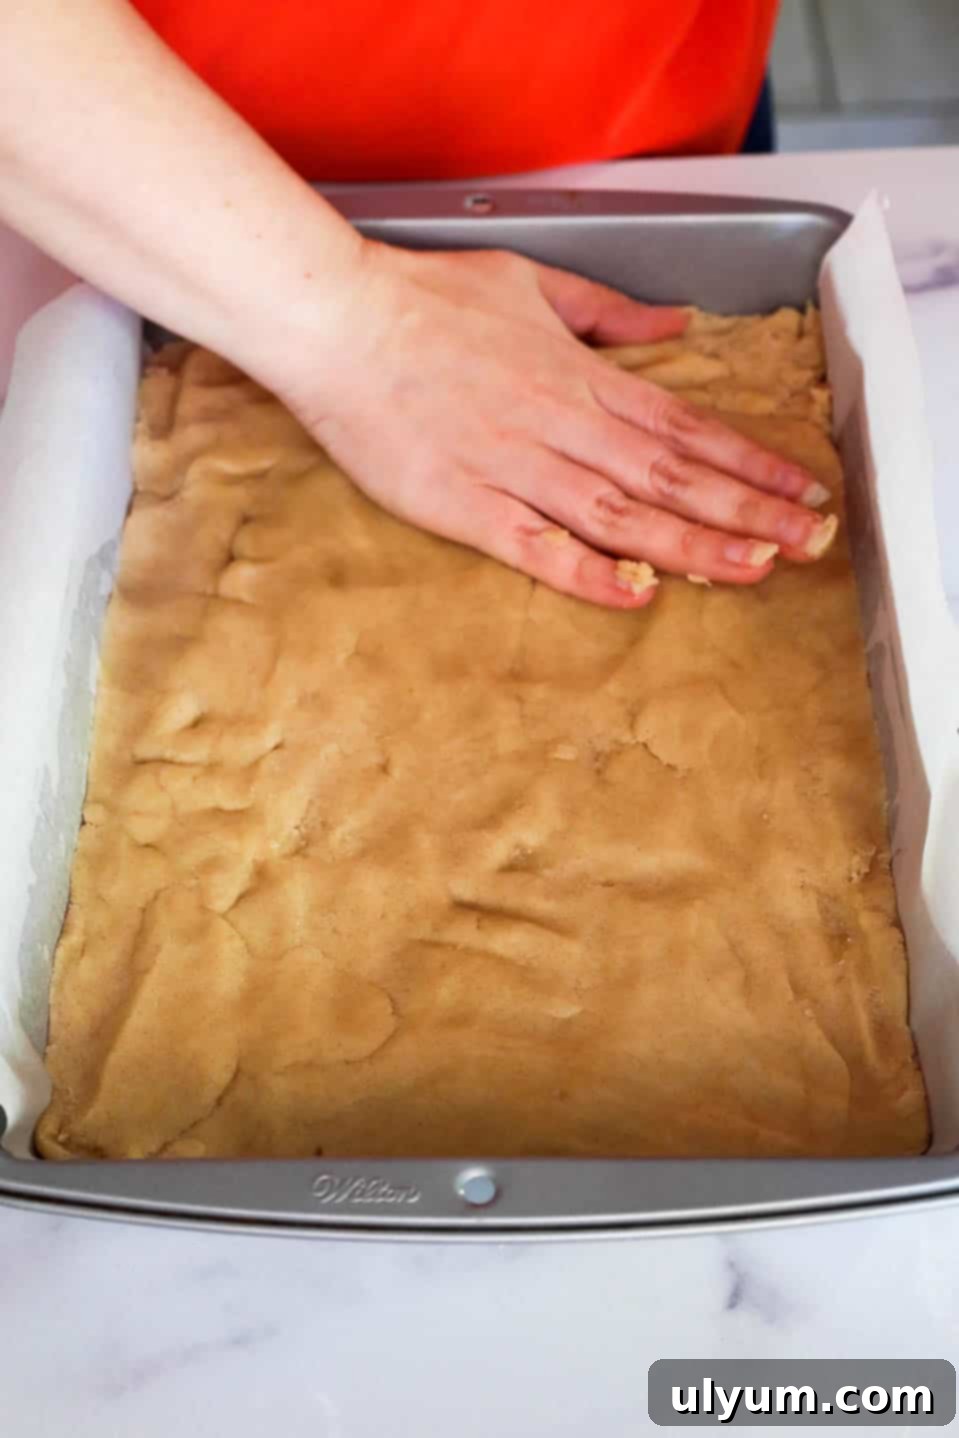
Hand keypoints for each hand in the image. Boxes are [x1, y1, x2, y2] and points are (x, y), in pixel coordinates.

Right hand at [281, 243, 835, 608]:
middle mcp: (560, 424)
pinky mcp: (463, 505)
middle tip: (807, 544)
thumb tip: (674, 326)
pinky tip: (637, 593)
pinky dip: (588, 572)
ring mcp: (512, 467)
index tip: (798, 489)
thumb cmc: (424, 299)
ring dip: (690, 544)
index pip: (682, 426)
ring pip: (619, 514)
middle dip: (744, 510)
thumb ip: (606, 311)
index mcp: (578, 376)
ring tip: (752, 570)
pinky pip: (535, 547)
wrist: (336, 319)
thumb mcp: (529, 283)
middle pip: (668, 476)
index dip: (747, 461)